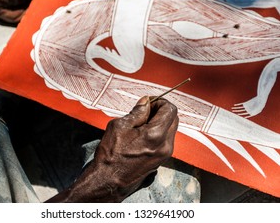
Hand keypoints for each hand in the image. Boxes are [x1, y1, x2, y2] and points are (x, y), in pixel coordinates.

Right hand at [46, 96, 177, 201]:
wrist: (108, 181)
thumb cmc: (111, 155)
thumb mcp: (120, 126)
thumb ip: (137, 112)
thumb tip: (146, 102)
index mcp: (156, 135)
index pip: (170, 109)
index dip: (160, 101)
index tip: (148, 102)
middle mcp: (165, 145)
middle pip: (174, 119)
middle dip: (161, 110)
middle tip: (145, 111)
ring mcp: (165, 154)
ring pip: (170, 129)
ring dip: (159, 122)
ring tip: (140, 124)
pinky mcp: (161, 160)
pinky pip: (166, 140)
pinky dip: (158, 132)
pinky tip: (142, 135)